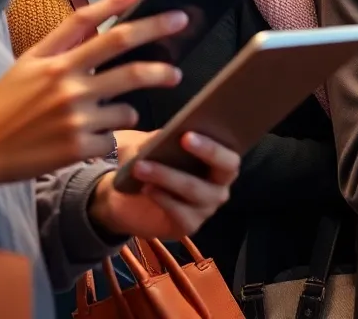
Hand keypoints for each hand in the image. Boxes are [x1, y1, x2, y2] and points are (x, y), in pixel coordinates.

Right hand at [0, 0, 186, 191]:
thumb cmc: (3, 105)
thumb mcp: (27, 65)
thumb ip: (64, 43)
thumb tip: (101, 18)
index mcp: (53, 62)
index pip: (91, 23)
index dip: (118, 3)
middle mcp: (66, 85)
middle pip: (127, 61)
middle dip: (160, 51)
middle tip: (179, 46)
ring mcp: (74, 118)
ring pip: (128, 108)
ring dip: (127, 110)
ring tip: (111, 113)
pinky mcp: (78, 148)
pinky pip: (113, 137)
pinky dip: (107, 136)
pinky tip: (86, 138)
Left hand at [88, 132, 239, 238]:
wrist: (128, 196)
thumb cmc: (149, 161)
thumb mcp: (150, 143)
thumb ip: (158, 136)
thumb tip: (160, 132)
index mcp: (218, 157)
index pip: (229, 150)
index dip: (214, 143)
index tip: (189, 133)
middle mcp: (220, 182)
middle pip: (227, 168)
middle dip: (208, 151)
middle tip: (183, 139)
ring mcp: (207, 205)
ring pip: (196, 189)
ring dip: (168, 175)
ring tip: (141, 166)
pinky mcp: (189, 224)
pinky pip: (182, 212)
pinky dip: (163, 198)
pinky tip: (147, 188)